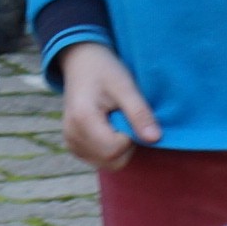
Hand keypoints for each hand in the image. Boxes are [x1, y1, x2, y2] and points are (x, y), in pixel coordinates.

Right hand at [54, 45, 161, 171]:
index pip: (115, 149)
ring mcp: (71, 143)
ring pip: (108, 163)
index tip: (129, 114)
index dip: (131, 136)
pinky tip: (108, 127)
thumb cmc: (105, 70)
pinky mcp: (74, 146)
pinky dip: (110, 148)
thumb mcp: (125, 86)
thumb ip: (139, 113)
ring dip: (119, 146)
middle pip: (112, 161)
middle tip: (124, 117)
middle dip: (126, 144)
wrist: (82, 62)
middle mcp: (72, 136)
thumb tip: (155, 139)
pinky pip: (100, 160)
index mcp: (82, 120)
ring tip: (114, 120)